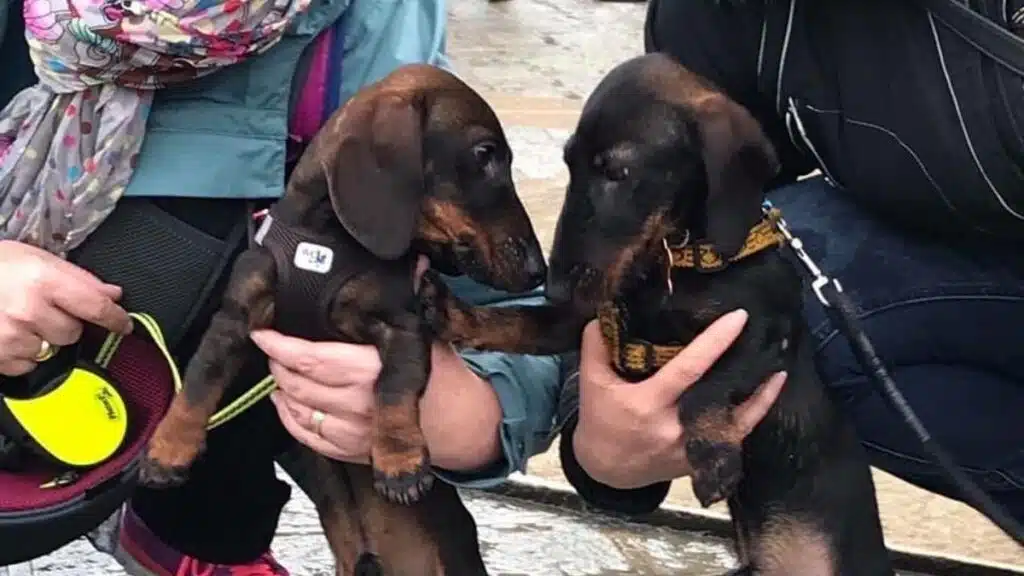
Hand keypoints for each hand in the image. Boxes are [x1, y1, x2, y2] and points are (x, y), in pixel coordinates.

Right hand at [0, 240, 131, 375]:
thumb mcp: (35, 258)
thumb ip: (78, 278)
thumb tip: (113, 295)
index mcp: (44, 281)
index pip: (96, 307)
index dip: (115, 318)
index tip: (124, 325)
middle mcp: (29, 311)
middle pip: (72, 332)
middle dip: (64, 322)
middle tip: (41, 307)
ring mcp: (11, 337)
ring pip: (50, 349)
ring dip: (41, 338)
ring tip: (18, 318)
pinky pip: (27, 364)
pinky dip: (22, 353)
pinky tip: (7, 332)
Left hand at [260, 255, 502, 469]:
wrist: (464, 422)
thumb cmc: (444, 375)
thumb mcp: (425, 333)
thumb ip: (409, 301)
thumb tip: (415, 262)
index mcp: (369, 370)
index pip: (308, 358)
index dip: (278, 345)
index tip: (262, 331)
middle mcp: (356, 404)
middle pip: (295, 383)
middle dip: (277, 363)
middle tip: (274, 346)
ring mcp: (351, 432)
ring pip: (295, 409)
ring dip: (281, 388)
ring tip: (282, 370)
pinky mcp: (350, 452)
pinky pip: (305, 435)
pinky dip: (289, 417)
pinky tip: (288, 401)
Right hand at [572, 309, 785, 489]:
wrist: (606, 470)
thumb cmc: (601, 420)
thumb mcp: (593, 382)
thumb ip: (597, 346)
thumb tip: (606, 311)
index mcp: (649, 404)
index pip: (689, 369)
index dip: (715, 343)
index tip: (739, 317)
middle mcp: (675, 427)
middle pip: (720, 394)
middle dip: (745, 367)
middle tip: (765, 337)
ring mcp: (691, 447)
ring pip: (737, 423)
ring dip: (760, 399)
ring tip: (778, 372)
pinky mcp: (700, 460)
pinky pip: (732, 438)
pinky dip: (751, 419)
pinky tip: (764, 398)